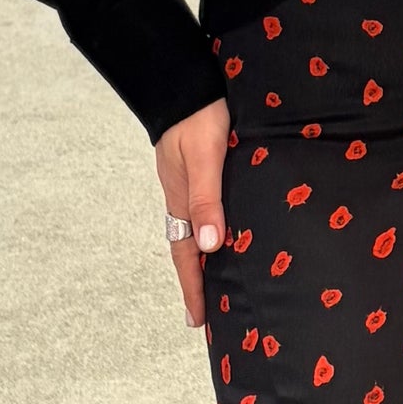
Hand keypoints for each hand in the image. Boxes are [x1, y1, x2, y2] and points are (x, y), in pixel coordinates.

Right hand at [156, 96, 231, 329]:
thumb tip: (212, 246)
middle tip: (203, 316)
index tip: (197, 322)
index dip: (193, 289)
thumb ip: (209, 199)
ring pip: (194, 232)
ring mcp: (187, 185)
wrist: (184, 81)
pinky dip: (208, 233)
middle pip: (187, 250)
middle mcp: (182, 198)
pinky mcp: (195, 171)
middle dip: (195, 283)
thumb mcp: (207, 157)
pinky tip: (220, 237)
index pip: (187, 255)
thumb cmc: (200, 115)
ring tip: (214, 285)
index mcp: (182, 200)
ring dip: (202, 260)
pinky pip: (200, 213)